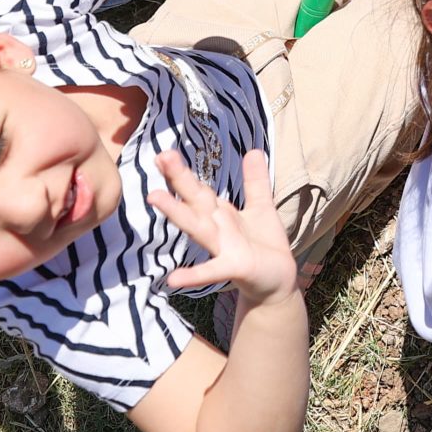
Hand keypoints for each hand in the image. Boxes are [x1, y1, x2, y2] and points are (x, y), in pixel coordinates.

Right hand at [150, 150, 301, 300]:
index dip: (183, 171)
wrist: (277, 281)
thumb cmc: (263, 244)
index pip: (199, 188)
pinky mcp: (234, 266)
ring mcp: (223, 247)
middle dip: (180, 179)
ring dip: (177, 213)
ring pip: (198, 226)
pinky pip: (214, 270)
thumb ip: (255, 182)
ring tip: (154, 197)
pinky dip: (194, 274)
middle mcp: (217, 227)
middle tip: (160, 156)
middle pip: (196, 200)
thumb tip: (254, 150)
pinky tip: (173, 278)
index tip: (164, 152)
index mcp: (221, 212)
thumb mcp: (262, 207)